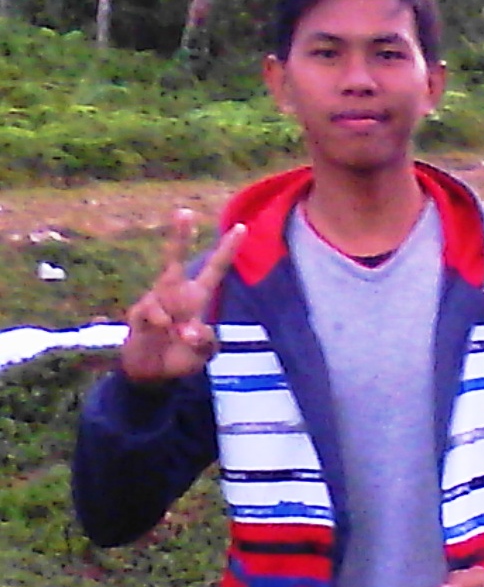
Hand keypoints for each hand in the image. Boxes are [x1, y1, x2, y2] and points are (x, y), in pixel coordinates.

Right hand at [121, 209, 244, 383]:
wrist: (151, 374)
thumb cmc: (180, 356)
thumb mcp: (203, 353)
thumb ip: (205, 342)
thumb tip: (191, 331)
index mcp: (197, 297)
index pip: (215, 269)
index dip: (227, 249)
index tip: (242, 226)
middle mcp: (175, 293)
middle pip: (176, 260)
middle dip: (179, 236)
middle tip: (184, 212)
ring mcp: (155, 301)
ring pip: (166, 291)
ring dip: (175, 317)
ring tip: (177, 335)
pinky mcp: (139, 313)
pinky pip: (154, 314)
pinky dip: (162, 326)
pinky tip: (162, 334)